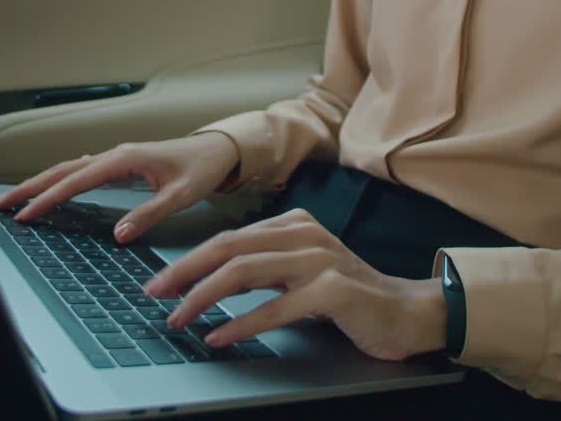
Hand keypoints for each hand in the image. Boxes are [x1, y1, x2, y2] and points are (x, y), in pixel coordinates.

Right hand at [0, 133, 238, 242]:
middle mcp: (115, 155)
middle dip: (29, 187)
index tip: (25, 214)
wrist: (217, 150)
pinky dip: (59, 180)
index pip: (76, 181)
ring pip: (68, 169)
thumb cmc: (201, 169)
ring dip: (40, 183)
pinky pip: (80, 171)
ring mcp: (115, 158)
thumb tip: (119, 234)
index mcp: (124, 159)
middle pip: (61, 170)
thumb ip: (149, 213)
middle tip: (0, 204)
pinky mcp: (119, 164)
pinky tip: (50, 190)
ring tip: (15, 199)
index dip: (48, 198)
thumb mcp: (181, 196)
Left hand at [143, 208, 447, 360]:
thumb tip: (207, 281)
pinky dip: (240, 324)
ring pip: (245, 272)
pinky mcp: (333, 290)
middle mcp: (304, 234)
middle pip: (229, 248)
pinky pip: (275, 307)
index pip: (228, 237)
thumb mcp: (301, 273)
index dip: (189, 259)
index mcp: (293, 224)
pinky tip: (218, 337)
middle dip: (185, 272)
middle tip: (154, 294)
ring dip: (203, 297)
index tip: (159, 281)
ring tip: (179, 318)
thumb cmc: (349, 297)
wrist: (406, 312)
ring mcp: (320, 259)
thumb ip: (264, 267)